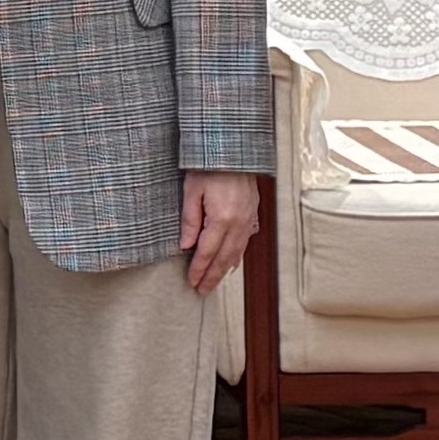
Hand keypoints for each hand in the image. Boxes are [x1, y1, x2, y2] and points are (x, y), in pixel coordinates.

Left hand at [176, 170, 259, 295]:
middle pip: (224, 258)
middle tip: (202, 290)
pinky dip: (237, 255)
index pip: (208, 252)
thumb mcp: (191, 191)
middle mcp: (239, 222)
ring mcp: (248, 218)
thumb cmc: (208, 166)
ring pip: (237, 252)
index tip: (192, 282)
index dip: (199, 269)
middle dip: (212, 276)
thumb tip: (186, 246)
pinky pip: (245, 241)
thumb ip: (189, 220)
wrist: (233, 149)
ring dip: (225, 269)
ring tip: (214, 282)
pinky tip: (232, 263)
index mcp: (222, 218)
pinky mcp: (252, 213)